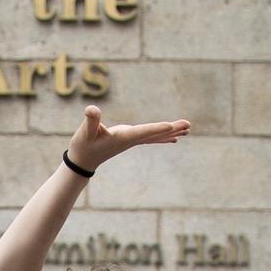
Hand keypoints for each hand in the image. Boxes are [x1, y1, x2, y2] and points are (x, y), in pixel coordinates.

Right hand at [66, 106, 189, 170]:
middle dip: (171, 129)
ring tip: (188, 129)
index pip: (141, 132)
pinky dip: (163, 137)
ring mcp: (131, 141)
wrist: (82, 162)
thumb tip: (91, 109)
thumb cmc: (82, 146)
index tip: (171, 126)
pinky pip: (150, 139)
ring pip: (155, 137)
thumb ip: (90, 121)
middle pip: (154, 134)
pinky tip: (174, 138)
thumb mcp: (84, 132)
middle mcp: (130, 140)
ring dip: (172, 132)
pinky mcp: (129, 141)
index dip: (155, 129)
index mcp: (122, 137)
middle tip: (188, 125)